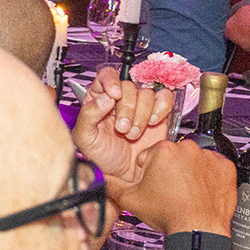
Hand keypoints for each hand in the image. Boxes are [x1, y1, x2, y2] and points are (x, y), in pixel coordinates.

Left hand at [73, 65, 172, 189]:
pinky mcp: (158, 112)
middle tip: (122, 129)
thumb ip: (89, 114)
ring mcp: (139, 105)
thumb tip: (105, 97)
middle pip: (128, 86)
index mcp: (98, 99)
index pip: (106, 75)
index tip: (114, 96)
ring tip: (133, 133)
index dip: (111, 81)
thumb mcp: (85, 137)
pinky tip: (152, 123)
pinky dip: (161, 109)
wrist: (124, 174)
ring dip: (141, 115)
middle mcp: (119, 99)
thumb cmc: (102, 156)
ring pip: (146, 93)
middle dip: (127, 109)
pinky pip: (164, 97)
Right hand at [110, 139, 237, 236]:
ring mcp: (209, 158)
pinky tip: (199, 192)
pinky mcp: (225, 168)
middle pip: (171, 156)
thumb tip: (98, 178)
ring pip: (192, 161)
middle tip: (168, 191)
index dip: (147, 172)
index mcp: (163, 150)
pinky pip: (213, 168)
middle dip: (168, 170)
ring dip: (188, 172)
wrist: (197, 230)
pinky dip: (208, 177)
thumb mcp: (130, 200)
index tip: (153, 185)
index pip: (148, 156)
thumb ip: (110, 185)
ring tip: (184, 193)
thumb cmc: (169, 214)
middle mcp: (187, 149)